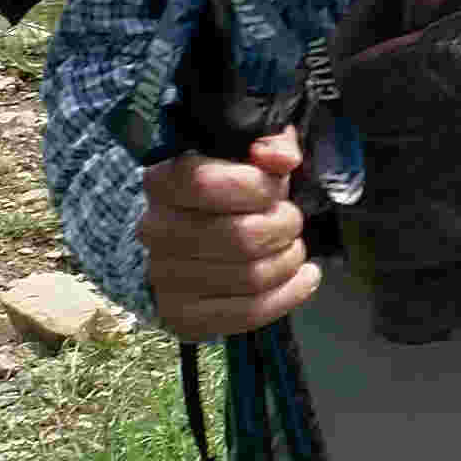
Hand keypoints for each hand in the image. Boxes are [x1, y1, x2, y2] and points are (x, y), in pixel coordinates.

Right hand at [137, 126, 318, 340]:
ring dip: (289, 260)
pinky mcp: (182, 316)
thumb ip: (272, 143)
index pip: (207, 184)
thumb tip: (281, 159)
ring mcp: (165, 277)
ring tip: (293, 248)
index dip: (257, 187)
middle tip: (292, 221)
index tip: (276, 188)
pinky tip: (304, 278)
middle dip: (284, 227)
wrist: (192, 243)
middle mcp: (156, 231)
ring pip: (251, 277)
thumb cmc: (229, 192)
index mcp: (164, 182)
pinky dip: (290, 294)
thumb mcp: (250, 153)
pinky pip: (249, 312)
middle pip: (241, 237)